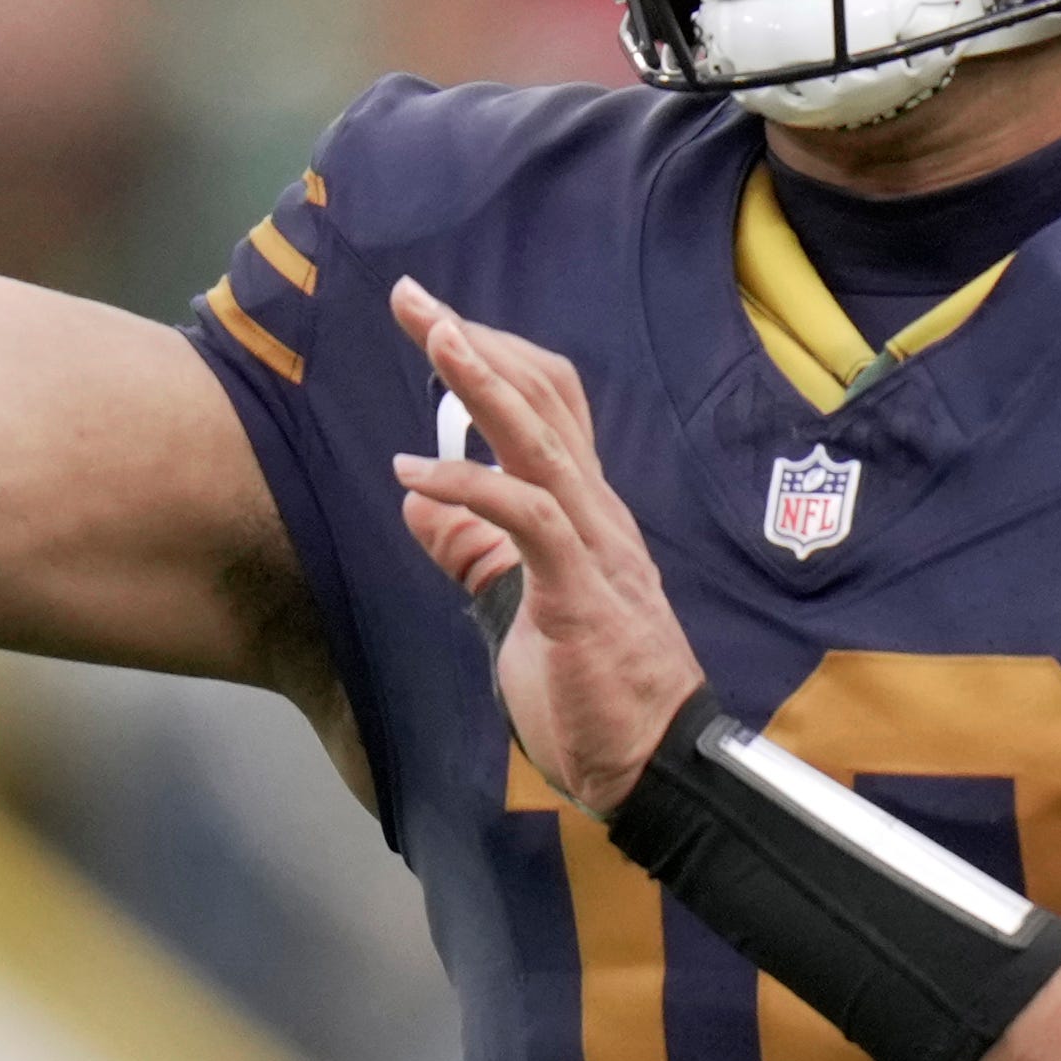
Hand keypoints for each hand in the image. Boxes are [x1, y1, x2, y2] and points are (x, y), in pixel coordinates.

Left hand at [390, 279, 708, 813]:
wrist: (648, 765)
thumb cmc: (588, 691)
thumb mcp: (510, 608)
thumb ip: (470, 550)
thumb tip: (418, 497)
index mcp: (582, 512)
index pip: (545, 407)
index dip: (490, 357)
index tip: (432, 319)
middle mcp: (596, 513)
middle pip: (542, 399)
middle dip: (474, 342)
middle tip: (411, 296)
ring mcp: (594, 549)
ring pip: (541, 441)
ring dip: (480, 383)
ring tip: (428, 336)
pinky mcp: (580, 595)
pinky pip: (529, 520)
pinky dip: (471, 485)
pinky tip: (416, 471)